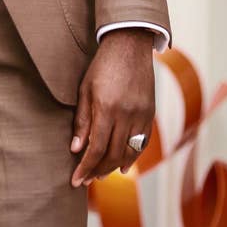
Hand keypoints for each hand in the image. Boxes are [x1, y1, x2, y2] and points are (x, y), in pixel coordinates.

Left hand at [70, 28, 154, 185]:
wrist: (129, 45)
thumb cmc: (102, 66)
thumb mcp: (85, 90)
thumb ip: (82, 121)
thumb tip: (76, 149)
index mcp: (106, 109)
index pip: (95, 149)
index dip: (85, 168)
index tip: (76, 181)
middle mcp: (126, 115)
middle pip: (113, 155)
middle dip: (98, 170)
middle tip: (87, 179)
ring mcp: (141, 115)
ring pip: (129, 152)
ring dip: (114, 167)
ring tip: (101, 174)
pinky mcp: (150, 113)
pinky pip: (142, 142)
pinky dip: (133, 157)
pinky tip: (122, 166)